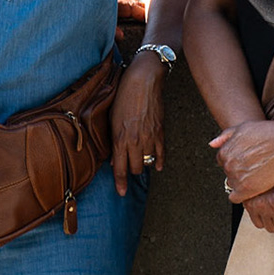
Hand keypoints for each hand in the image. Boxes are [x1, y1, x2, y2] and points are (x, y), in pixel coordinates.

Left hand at [109, 52, 166, 195]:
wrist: (143, 81)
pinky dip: (159, 161)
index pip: (119, 168)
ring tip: (141, 162)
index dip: (120, 183)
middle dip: (131, 171)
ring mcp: (149, 138)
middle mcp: (135, 142)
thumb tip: (113, 158)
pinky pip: (161, 153)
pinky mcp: (160, 132)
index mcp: (120, 139)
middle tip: (129, 167)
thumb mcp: (111, 119)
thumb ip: (113, 140)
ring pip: (148, 163)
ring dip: (144, 164)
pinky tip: (158, 166)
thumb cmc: (123, 97)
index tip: (121, 192)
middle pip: (135, 168)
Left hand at [210, 118, 273, 203]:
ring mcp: (237, 178)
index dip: (234, 160)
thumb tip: (212, 144)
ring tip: (257, 175)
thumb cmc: (268, 133)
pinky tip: (252, 188)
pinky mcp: (246, 190)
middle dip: (238, 170)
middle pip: (228, 172)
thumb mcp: (243, 128)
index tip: (245, 160)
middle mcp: (228, 165)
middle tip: (253, 166)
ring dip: (241, 182)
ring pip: (233, 184)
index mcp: (225, 151)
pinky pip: (235, 198)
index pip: (222, 161)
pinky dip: (242, 195)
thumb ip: (225, 136)